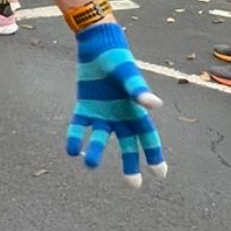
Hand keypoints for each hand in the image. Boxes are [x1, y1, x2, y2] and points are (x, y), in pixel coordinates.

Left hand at [66, 22, 166, 187]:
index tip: (160, 174)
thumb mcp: (128, 76)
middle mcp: (120, 117)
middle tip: (133, 184)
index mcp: (136, 110)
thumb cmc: (118, 60)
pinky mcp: (84, 107)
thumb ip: (139, 91)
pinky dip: (75, 137)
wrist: (97, 46)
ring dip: (95, 151)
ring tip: (89, 164)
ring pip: (100, 138)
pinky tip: (71, 150)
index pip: (148, 137)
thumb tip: (155, 105)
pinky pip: (79, 126)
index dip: (155, 155)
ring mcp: (101, 113)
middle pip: (127, 145)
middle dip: (130, 164)